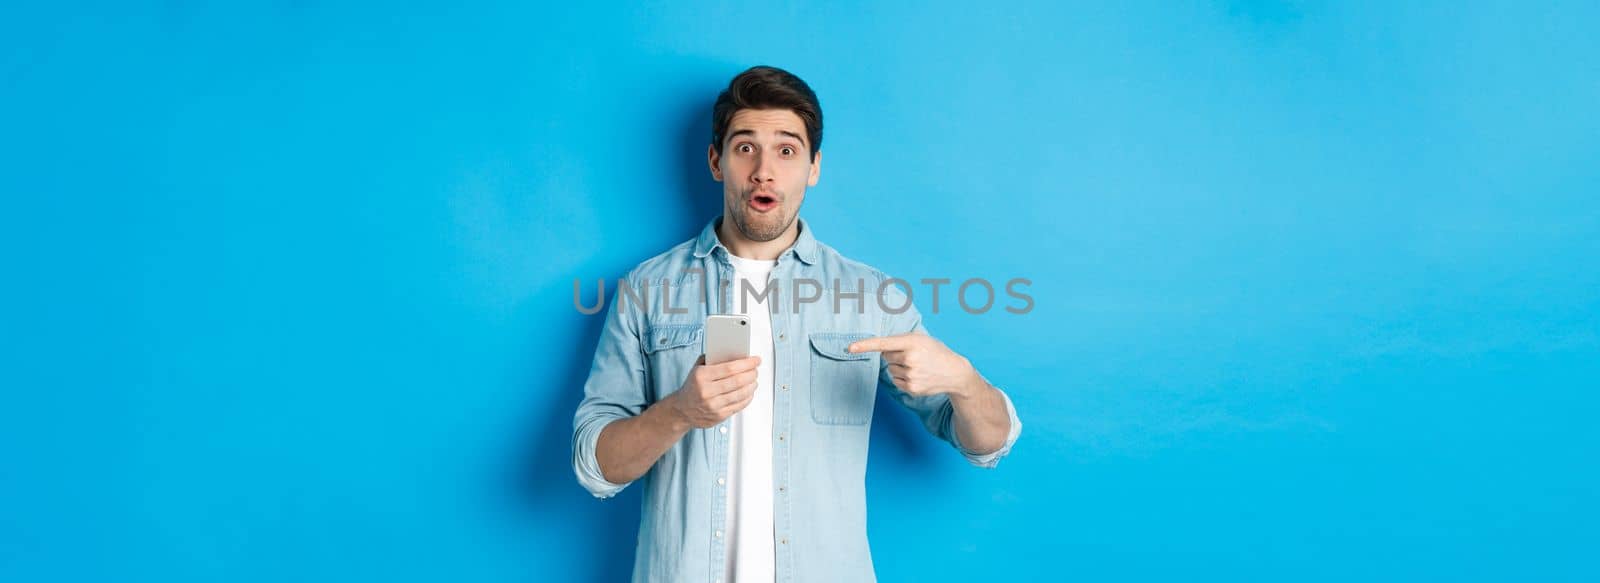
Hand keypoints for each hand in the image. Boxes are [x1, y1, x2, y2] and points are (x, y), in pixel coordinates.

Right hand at [665, 355, 760, 428]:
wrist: (682, 410)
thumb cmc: (692, 387)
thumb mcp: (697, 369)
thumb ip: (713, 360)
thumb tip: (735, 354)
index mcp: (701, 376)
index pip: (730, 368)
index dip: (747, 363)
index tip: (755, 360)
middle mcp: (707, 391)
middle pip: (738, 381)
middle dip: (751, 373)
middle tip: (755, 369)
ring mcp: (713, 405)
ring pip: (741, 394)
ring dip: (752, 385)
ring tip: (754, 380)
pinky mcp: (719, 416)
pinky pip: (739, 405)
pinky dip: (748, 397)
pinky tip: (749, 392)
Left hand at [847, 333, 985, 398]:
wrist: (954, 372)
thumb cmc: (935, 351)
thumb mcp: (921, 339)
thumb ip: (900, 340)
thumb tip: (880, 350)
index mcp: (912, 342)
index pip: (883, 343)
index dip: (865, 345)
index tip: (850, 347)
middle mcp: (910, 358)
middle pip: (886, 356)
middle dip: (895, 355)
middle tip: (914, 356)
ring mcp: (911, 375)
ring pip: (890, 369)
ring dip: (899, 367)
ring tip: (918, 366)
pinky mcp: (911, 388)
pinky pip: (895, 380)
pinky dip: (902, 377)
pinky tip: (917, 375)